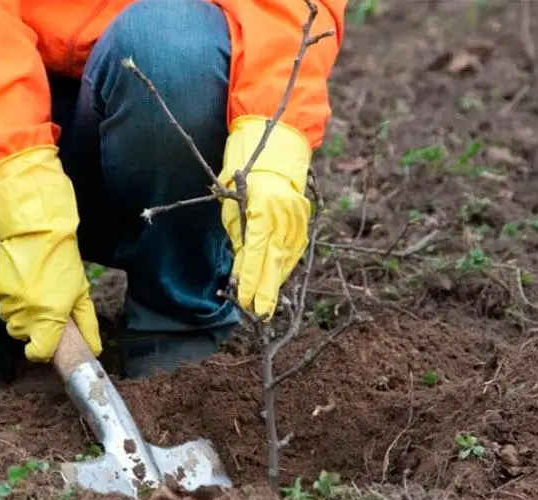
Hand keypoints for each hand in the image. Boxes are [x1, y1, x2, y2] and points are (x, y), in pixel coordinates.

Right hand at [0, 146, 101, 361]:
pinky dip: (9, 297)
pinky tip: (20, 280)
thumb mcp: (80, 292)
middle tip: (43, 307)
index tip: (45, 343)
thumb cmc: (63, 260)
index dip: (42, 351)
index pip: (38, 352)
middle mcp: (26, 312)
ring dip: (20, 312)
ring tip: (32, 290)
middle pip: (22, 336)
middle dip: (32, 327)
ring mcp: (8, 300)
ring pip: (10, 320)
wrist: (37, 229)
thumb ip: (86, 324)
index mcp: (50, 316)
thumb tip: (93, 349)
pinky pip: (1, 302)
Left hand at [218, 116, 311, 318]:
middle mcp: (284, 212)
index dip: (251, 278)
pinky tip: (277, 280)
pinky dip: (285, 265)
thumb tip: (242, 268)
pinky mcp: (304, 218)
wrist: (277, 147)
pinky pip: (295, 248)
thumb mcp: (233, 205)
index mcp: (262, 206)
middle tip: (259, 314)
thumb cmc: (243, 173)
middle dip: (266, 288)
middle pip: (275, 258)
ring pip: (288, 256)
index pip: (256, 251)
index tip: (245, 299)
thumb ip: (240, 236)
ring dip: (276, 280)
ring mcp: (298, 215)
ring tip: (266, 304)